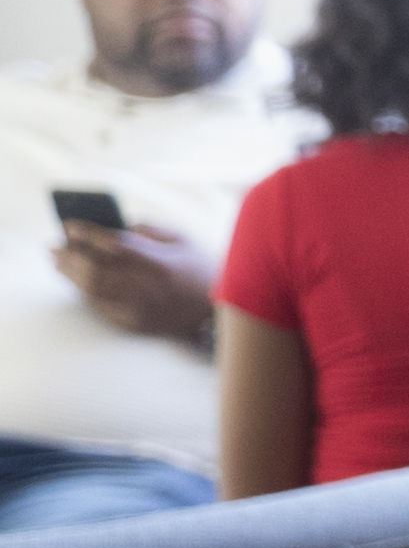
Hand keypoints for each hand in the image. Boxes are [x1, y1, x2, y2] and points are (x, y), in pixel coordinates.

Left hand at [52, 228, 209, 344]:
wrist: (216, 314)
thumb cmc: (201, 270)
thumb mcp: (184, 241)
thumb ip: (150, 230)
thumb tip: (114, 227)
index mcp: (162, 262)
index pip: (116, 244)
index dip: (89, 233)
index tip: (69, 225)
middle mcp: (147, 286)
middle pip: (96, 269)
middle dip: (71, 255)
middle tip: (54, 245)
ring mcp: (138, 307)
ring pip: (91, 289)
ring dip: (69, 273)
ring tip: (57, 261)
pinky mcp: (132, 322)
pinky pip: (98, 305)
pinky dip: (82, 290)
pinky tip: (75, 280)